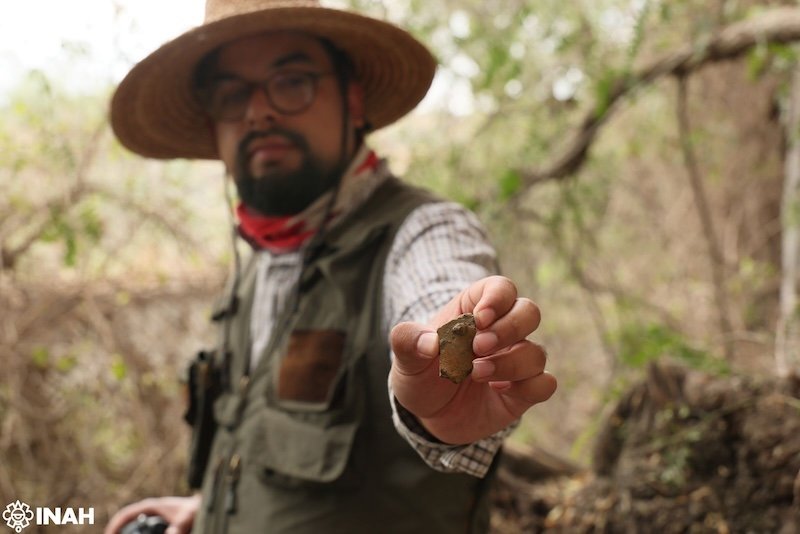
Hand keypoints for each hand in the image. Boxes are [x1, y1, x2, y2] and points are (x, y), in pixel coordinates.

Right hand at [104, 495, 199, 533]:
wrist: (202, 507)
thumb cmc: (195, 509)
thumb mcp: (187, 518)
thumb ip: (179, 527)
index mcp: (150, 507)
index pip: (125, 515)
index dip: (114, 526)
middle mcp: (148, 511)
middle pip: (125, 522)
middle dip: (117, 532)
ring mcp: (151, 517)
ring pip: (132, 527)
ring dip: (125, 532)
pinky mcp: (156, 524)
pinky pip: (141, 529)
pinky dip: (134, 533)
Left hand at [390, 275, 556, 444]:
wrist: (428, 415)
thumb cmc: (421, 375)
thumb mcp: (405, 358)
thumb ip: (408, 342)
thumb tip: (430, 344)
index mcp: (476, 310)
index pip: (502, 288)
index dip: (496, 299)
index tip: (478, 320)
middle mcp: (503, 331)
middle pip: (529, 312)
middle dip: (508, 329)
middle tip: (478, 347)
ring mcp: (516, 360)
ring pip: (537, 352)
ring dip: (510, 363)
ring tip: (477, 372)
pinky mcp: (524, 391)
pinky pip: (545, 384)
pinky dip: (529, 387)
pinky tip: (499, 391)